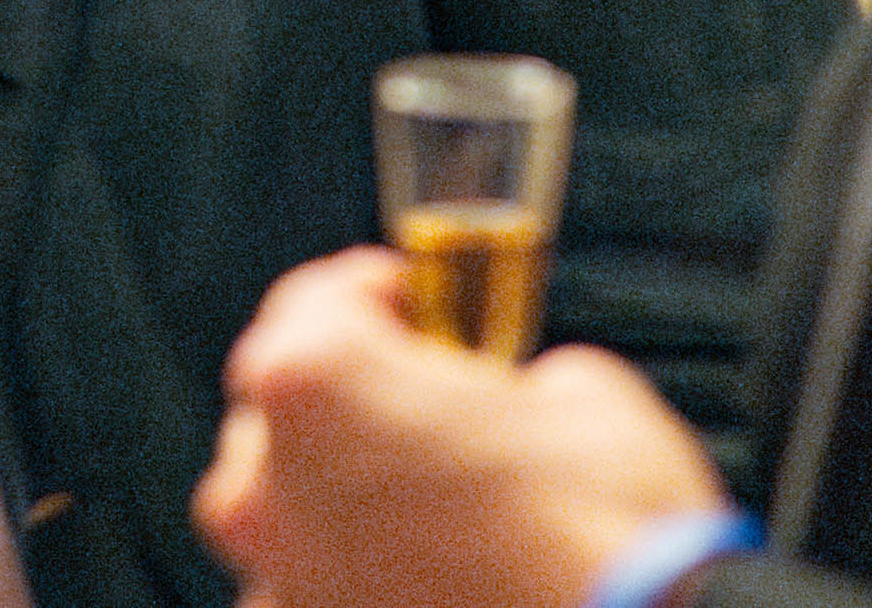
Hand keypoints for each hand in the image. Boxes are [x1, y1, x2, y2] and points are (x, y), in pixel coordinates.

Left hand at [197, 249, 726, 607]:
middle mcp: (266, 483)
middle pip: (278, 410)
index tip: (413, 302)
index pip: (314, 303)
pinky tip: (422, 576)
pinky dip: (352, 579)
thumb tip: (514, 400)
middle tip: (428, 401)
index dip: (374, 295)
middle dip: (346, 399)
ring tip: (426, 500)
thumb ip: (508, 378)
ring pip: (281, 512)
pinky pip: (309, 593)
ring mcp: (280, 578)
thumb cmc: (605, 528)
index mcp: (314, 380)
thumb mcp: (579, 390)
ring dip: (337, 495)